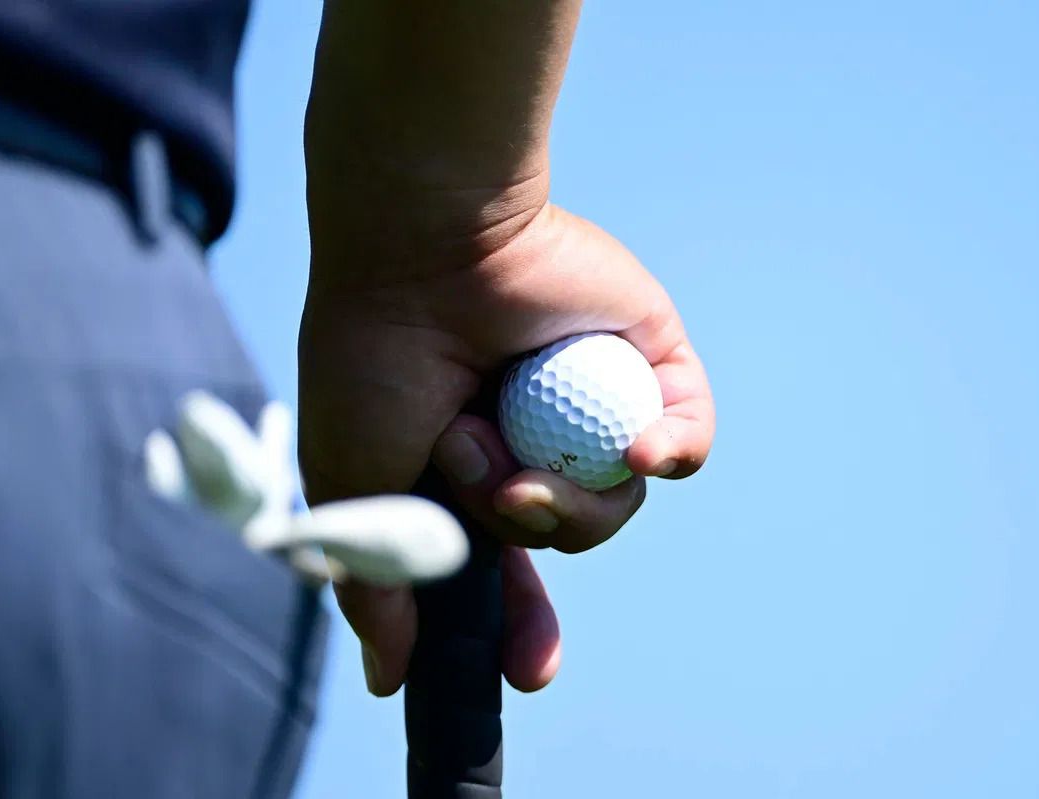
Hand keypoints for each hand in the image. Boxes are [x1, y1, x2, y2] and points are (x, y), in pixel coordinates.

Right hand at [298, 201, 714, 692]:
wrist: (419, 253)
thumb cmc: (369, 361)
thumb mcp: (353, 489)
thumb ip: (377, 586)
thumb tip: (389, 679)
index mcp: (469, 469)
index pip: (509, 565)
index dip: (520, 623)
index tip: (530, 671)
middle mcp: (533, 439)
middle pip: (568, 537)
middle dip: (543, 555)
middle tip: (507, 507)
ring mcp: (591, 402)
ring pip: (614, 503)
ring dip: (554, 492)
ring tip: (490, 438)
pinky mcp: (646, 363)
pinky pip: (685, 440)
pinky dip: (667, 453)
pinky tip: (636, 455)